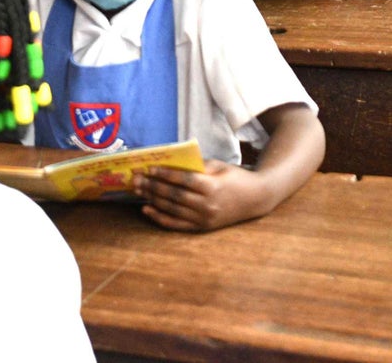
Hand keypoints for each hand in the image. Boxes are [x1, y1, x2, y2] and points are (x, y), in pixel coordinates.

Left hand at [132, 161, 268, 231]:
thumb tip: (169, 163)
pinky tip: (147, 209)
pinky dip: (160, 218)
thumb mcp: (218, 166)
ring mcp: (204, 219)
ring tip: (137, 191)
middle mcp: (207, 205)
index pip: (183, 180)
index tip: (149, 168)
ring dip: (153, 200)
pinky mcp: (202, 228)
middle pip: (174, 195)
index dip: (165, 174)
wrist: (255, 199)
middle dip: (153, 186)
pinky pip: (177, 224)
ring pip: (173, 209)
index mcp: (213, 187)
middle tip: (136, 179)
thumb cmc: (234, 177)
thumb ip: (195, 166)